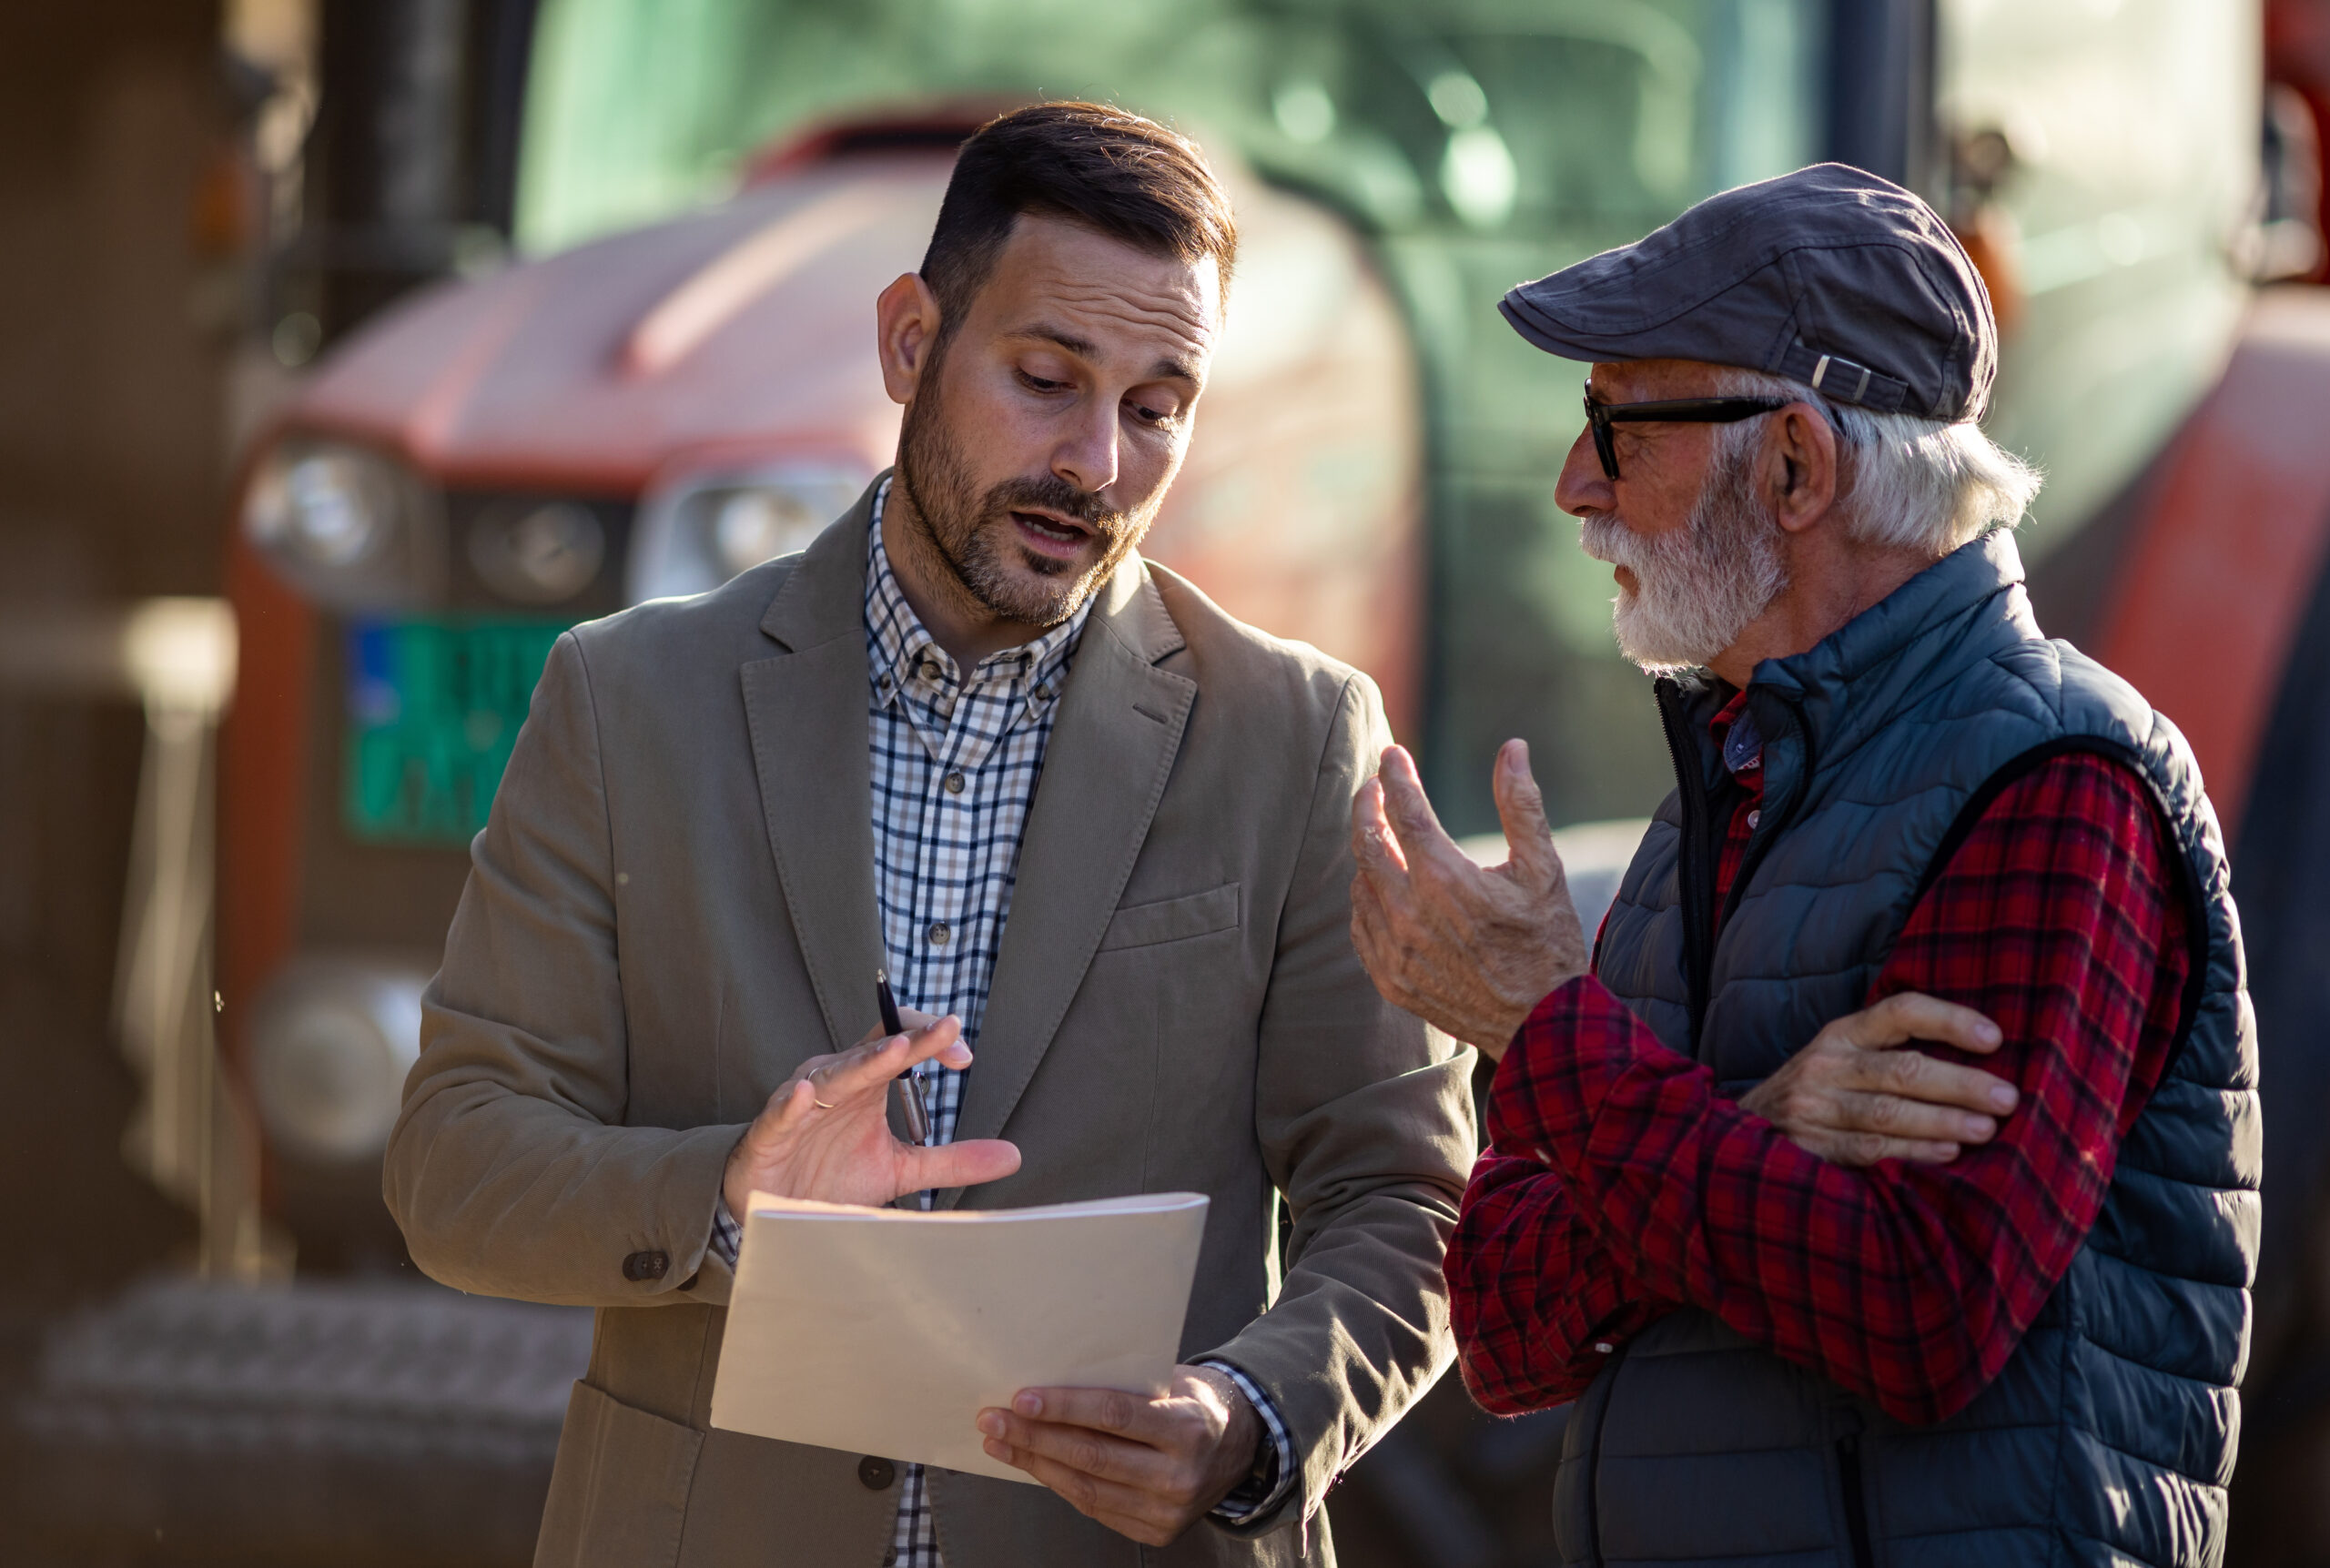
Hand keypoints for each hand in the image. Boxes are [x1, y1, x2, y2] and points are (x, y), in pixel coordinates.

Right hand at [720, 1012, 1019, 1214]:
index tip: (965, 1056)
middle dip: (912, 1040)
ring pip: (834, 1074)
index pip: (899, 1040)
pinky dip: (794, 1103)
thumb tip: (1012, 1155)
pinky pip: (783, 1114)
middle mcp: (837, 1082)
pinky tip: (808, 1093)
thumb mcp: (901, 1168)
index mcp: (866, 1082)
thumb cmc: (832, 1176)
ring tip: (895, 1051)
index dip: (931, 1039)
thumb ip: (952, 1159)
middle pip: (875, 1050)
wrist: (774, 1208)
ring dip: (864, 1062)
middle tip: (949, 1030)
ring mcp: (803, 1104)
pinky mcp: (771, 1133)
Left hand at [976, 1365, 1262, 1545]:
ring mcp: (1167, 1511)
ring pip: (1085, 1486)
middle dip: (1034, 1437)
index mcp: (1187, 1428)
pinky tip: (1033, 1464)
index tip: (1022, 1398)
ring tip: (1000, 1441)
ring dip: (1035, 1463)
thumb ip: (1126, 1385)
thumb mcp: (1174, 1381)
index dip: (1064, 1408)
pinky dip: (1059, 1483)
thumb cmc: (1197, 1402)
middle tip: (993, 1419)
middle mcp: (1178, 1476)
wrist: (1241, 1447)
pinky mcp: (1155, 1532)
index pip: (1114, 1416)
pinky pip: (1094, 1506)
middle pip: (1091, 1455)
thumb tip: (1054, 1378)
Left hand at [1350, 740, 1589, 1058]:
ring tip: (1381, 832)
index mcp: (1447, 880)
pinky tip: (1379, 885)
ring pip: (1360, 883)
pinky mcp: (1390, 979)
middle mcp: (1411, 914)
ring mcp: (1396, 950)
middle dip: (1367, 805)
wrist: (1542, 1024)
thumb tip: (1511, 748)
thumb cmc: (1547, 942)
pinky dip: (1365, 897)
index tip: (1393, 753)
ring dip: (1366, 851)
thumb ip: (1521, 804)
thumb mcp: (1543, 869)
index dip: (1396, 776)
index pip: (1405, 811)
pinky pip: (1360, 926)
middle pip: (1367, 842)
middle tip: (1373, 785)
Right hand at [1739, 992, 2017, 1164]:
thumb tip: (1982, 1057)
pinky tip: (1946, 1154)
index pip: (1900, 1012)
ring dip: (1942, 1121)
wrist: (1745, 1130)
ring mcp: (1815, 1106)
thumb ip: (1894, 1051)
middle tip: (2007, 1097)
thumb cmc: (1820, 1091)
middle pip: (1902, 1069)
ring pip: (1887, 1111)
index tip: (1996, 1037)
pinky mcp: (1811, 1146)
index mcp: (1843, 1033)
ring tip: (1985, 1129)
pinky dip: (1912, 1151)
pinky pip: (1869, 1148)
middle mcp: (1826, 1064)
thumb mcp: (1845, 1055)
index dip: (1949, 1020)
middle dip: (1960, 1083)